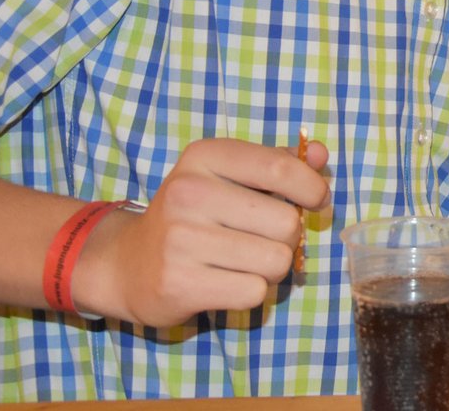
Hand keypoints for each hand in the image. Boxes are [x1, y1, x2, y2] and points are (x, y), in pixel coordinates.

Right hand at [71, 136, 330, 327]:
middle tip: (261, 239)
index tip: (316, 200)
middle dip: (287, 238)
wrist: (126, 264)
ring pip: (276, 261)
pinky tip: (225, 281)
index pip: (281, 168)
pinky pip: (254, 292)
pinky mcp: (179, 283)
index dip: (312, 189)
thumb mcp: (228, 175)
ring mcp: (181, 239)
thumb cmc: (193, 215)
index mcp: (204, 156)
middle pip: (286, 223)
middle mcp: (188, 193)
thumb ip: (278, 162)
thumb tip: (322, 156)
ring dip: (270, 267)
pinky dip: (251, 291)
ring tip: (242, 261)